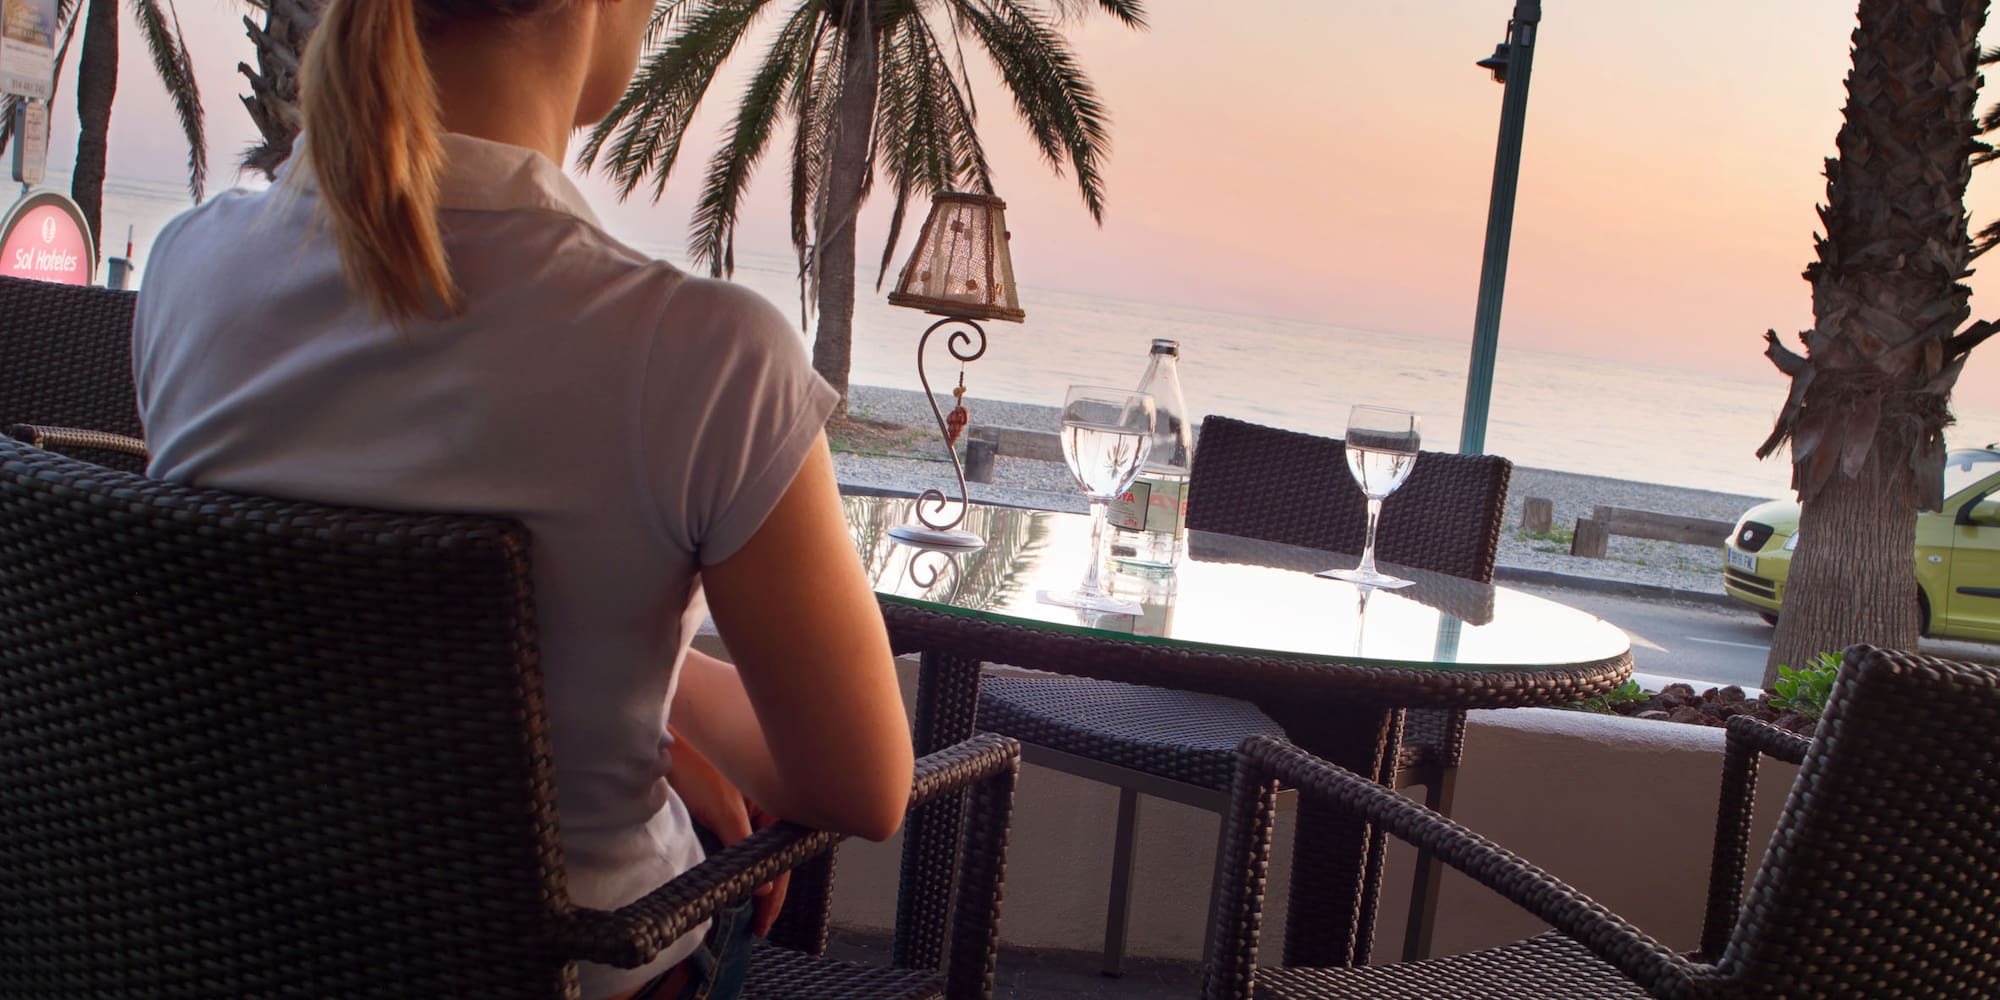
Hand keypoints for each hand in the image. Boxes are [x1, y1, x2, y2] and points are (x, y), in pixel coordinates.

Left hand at [665, 726, 789, 935]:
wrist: (660, 745)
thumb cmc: (695, 765)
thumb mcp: (724, 808)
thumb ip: (744, 845)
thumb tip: (765, 888)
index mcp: (773, 802)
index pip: (782, 858)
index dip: (775, 894)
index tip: (763, 923)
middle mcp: (762, 808)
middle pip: (770, 859)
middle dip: (766, 892)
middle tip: (755, 925)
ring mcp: (740, 812)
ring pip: (752, 855)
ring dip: (749, 881)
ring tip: (745, 913)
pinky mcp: (718, 814)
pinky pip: (732, 848)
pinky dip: (732, 868)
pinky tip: (729, 884)